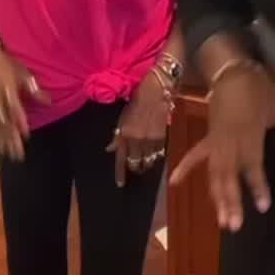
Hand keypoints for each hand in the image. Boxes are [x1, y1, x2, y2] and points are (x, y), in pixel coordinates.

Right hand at [0, 50, 51, 160]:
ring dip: (1, 140)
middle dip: (11, 140)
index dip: (19, 123)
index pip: (15, 110)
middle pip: (4, 122)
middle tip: (18, 155)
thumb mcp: (23, 72)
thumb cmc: (5, 62)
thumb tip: (49, 102)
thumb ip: (34, 89)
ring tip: (8, 154)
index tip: (26, 135)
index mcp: (8, 90)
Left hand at [107, 72, 169, 186]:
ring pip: (148, 161)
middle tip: (134, 167)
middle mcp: (137, 140)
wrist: (157, 89)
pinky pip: (158, 154)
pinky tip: (154, 154)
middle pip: (136, 163)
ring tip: (144, 163)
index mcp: (125, 134)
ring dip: (145, 164)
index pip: (121, 160)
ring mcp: (151, 140)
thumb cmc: (136, 101)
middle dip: (134, 168)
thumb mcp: (122, 117)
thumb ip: (118, 136)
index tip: (120, 184)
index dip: (120, 174)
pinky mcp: (163, 137)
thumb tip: (111, 149)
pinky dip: (155, 156)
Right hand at [170, 64, 274, 231]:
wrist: (231, 70)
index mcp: (249, 133)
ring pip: (214, 172)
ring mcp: (216, 140)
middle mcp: (230, 141)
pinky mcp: (208, 137)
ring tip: (220, 220)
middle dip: (230, 201)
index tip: (263, 206)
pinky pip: (195, 155)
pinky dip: (185, 168)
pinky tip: (173, 182)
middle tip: (234, 225)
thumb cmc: (258, 87)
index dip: (257, 185)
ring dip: (216, 196)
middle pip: (228, 175)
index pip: (253, 164)